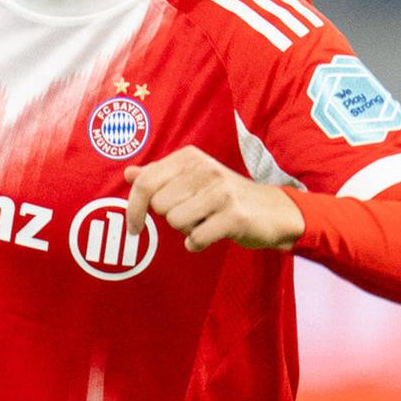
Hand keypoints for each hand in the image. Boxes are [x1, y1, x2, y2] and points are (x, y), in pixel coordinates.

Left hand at [123, 147, 306, 254]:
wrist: (272, 210)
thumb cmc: (225, 196)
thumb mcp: (192, 179)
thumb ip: (159, 176)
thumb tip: (128, 173)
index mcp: (190, 158)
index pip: (145, 182)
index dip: (133, 209)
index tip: (134, 226)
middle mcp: (205, 169)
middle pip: (159, 206)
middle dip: (171, 218)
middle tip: (193, 215)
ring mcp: (221, 191)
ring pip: (176, 222)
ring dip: (187, 230)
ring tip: (206, 221)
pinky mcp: (234, 215)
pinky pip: (195, 239)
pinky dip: (198, 243)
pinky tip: (212, 234)